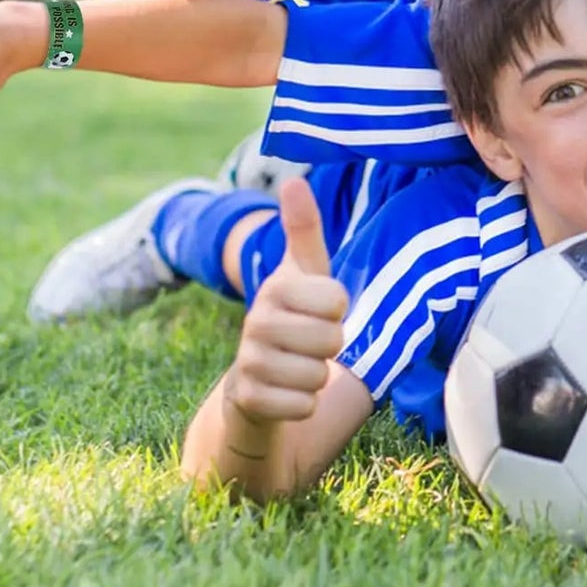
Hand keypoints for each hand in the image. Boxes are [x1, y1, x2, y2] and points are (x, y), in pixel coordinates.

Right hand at [223, 180, 347, 431]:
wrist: (256, 381)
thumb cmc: (294, 318)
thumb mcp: (304, 273)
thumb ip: (303, 229)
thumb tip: (293, 181)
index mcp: (276, 286)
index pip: (337, 300)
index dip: (338, 312)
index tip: (320, 311)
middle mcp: (256, 321)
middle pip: (331, 339)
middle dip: (329, 348)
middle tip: (309, 344)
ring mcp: (250, 361)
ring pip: (318, 374)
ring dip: (317, 377)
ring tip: (297, 367)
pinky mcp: (248, 399)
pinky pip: (303, 405)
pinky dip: (303, 404)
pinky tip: (286, 393)